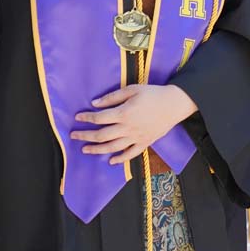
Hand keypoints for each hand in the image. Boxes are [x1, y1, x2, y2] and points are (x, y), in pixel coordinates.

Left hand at [71, 84, 196, 164]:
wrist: (175, 104)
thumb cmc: (153, 94)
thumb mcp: (132, 89)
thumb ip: (112, 97)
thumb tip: (95, 103)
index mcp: (124, 113)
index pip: (99, 118)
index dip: (86, 118)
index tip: (77, 117)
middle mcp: (128, 128)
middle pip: (102, 135)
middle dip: (85, 136)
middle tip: (74, 136)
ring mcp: (136, 137)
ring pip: (112, 147)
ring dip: (97, 150)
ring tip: (86, 149)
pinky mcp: (145, 143)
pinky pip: (130, 154)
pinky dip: (120, 159)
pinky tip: (110, 161)